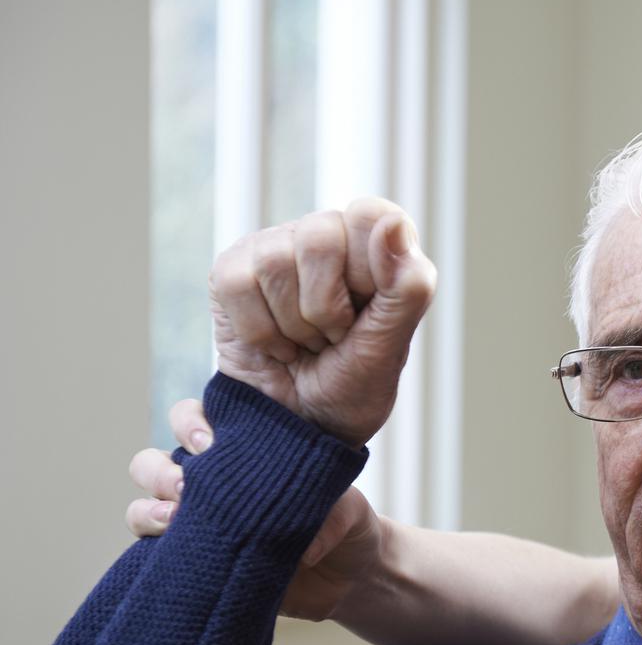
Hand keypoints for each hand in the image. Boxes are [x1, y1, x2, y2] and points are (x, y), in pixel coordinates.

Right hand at [126, 398, 388, 621]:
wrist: (352, 576)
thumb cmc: (347, 523)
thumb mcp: (350, 509)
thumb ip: (332, 516)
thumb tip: (305, 547)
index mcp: (242, 454)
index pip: (195, 421)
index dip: (190, 423)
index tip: (210, 441)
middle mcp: (212, 484)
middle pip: (153, 462)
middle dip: (159, 469)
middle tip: (188, 484)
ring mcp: (201, 524)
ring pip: (144, 506)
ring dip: (149, 509)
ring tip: (176, 519)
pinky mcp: (198, 562)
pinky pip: (152, 552)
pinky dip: (151, 547)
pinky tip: (170, 549)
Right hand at [210, 198, 435, 444]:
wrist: (300, 429)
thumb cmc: (354, 386)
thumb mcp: (392, 346)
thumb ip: (407, 286)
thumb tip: (393, 222)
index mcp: (377, 245)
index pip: (370, 215)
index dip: (368, 271)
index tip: (366, 313)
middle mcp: (327, 236)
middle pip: (320, 238)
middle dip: (327, 309)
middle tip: (333, 337)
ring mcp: (275, 248)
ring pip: (275, 262)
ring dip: (293, 326)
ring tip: (305, 343)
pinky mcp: (232, 271)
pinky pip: (237, 282)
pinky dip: (259, 331)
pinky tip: (274, 345)